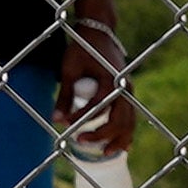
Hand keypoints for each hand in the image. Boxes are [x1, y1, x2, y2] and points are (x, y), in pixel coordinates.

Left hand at [57, 32, 138, 159]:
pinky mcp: (128, 95)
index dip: (82, 118)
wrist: (99, 34)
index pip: (98, 106)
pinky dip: (127, 132)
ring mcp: (129, 92)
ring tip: (105, 153)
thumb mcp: (69, 69)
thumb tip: (56, 119)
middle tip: (81, 142)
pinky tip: (124, 148)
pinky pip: (131, 117)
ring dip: (119, 139)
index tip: (66, 126)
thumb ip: (65, 94)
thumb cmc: (82, 49)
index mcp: (111, 79)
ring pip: (129, 121)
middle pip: (118, 119)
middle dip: (101, 134)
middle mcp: (124, 88)